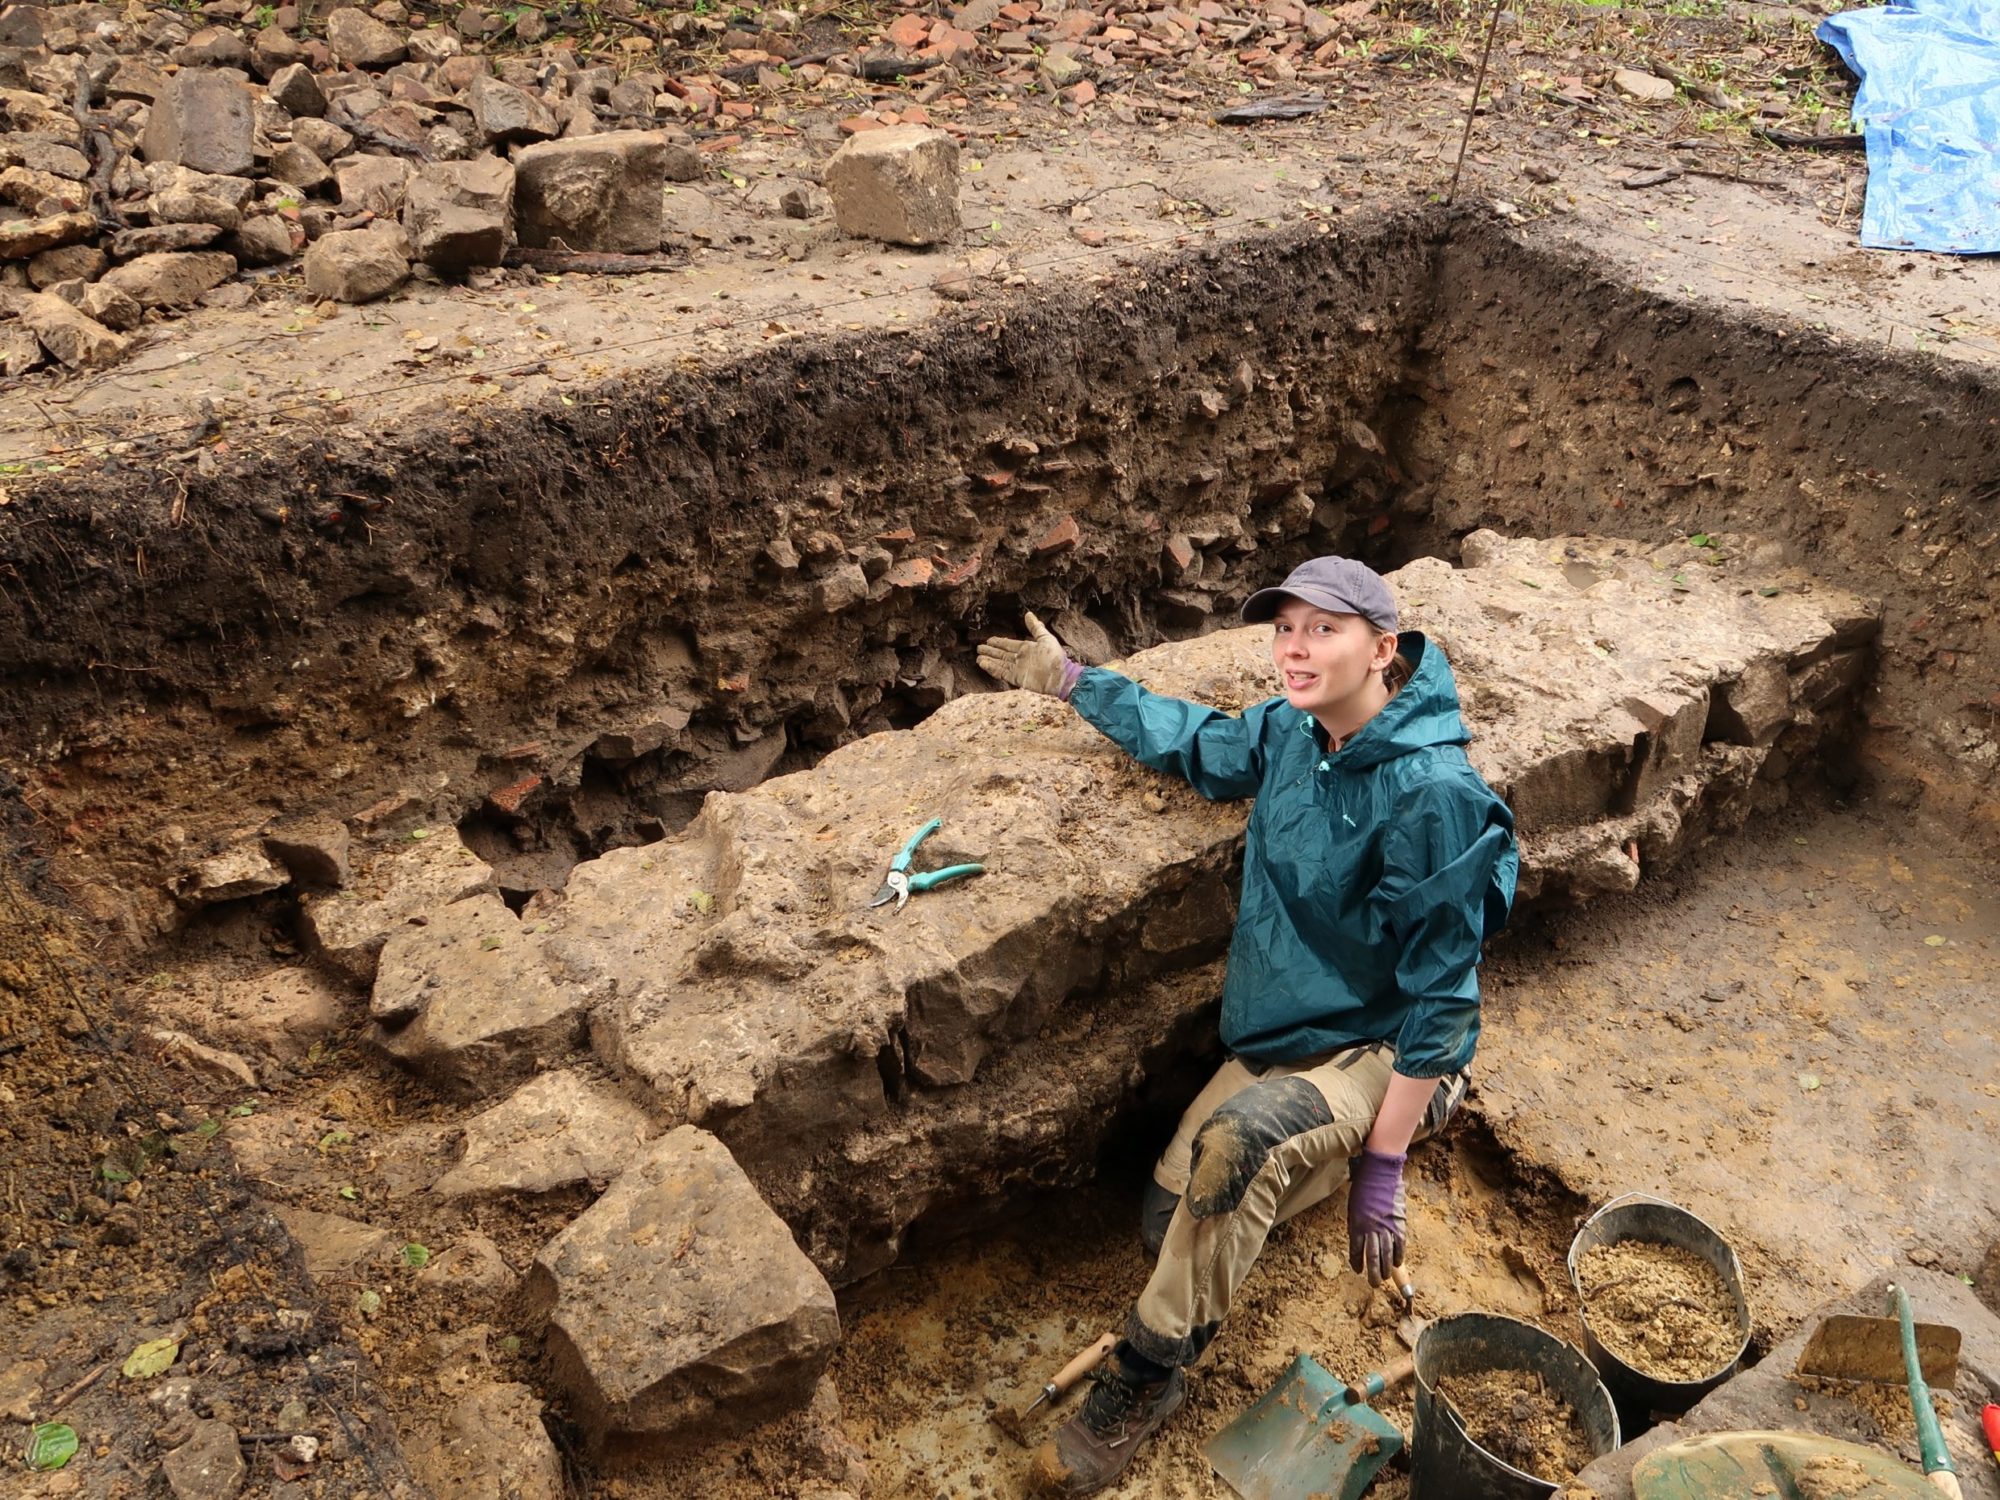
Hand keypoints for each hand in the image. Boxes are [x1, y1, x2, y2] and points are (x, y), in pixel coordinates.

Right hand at [976, 612, 1081, 697]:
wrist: (1059, 676)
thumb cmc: (1055, 657)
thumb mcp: (1045, 638)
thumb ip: (1035, 627)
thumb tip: (1028, 614)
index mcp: (1027, 648)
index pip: (1009, 644)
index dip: (999, 642)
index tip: (989, 640)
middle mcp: (1021, 658)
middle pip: (1002, 654)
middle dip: (991, 651)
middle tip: (979, 648)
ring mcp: (1018, 669)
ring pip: (1000, 663)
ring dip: (989, 660)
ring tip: (978, 657)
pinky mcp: (1016, 678)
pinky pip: (1001, 672)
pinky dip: (992, 668)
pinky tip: (983, 664)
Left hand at [1347, 1148, 1407, 1285]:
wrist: (1380, 1173)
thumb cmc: (1364, 1188)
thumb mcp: (1354, 1207)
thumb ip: (1357, 1225)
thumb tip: (1360, 1240)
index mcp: (1357, 1224)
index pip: (1356, 1250)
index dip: (1357, 1262)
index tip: (1358, 1270)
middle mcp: (1371, 1229)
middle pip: (1372, 1257)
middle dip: (1372, 1273)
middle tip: (1374, 1284)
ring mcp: (1386, 1227)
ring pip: (1386, 1255)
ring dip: (1385, 1269)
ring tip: (1384, 1279)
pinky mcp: (1399, 1224)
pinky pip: (1399, 1245)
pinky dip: (1398, 1256)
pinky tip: (1395, 1264)